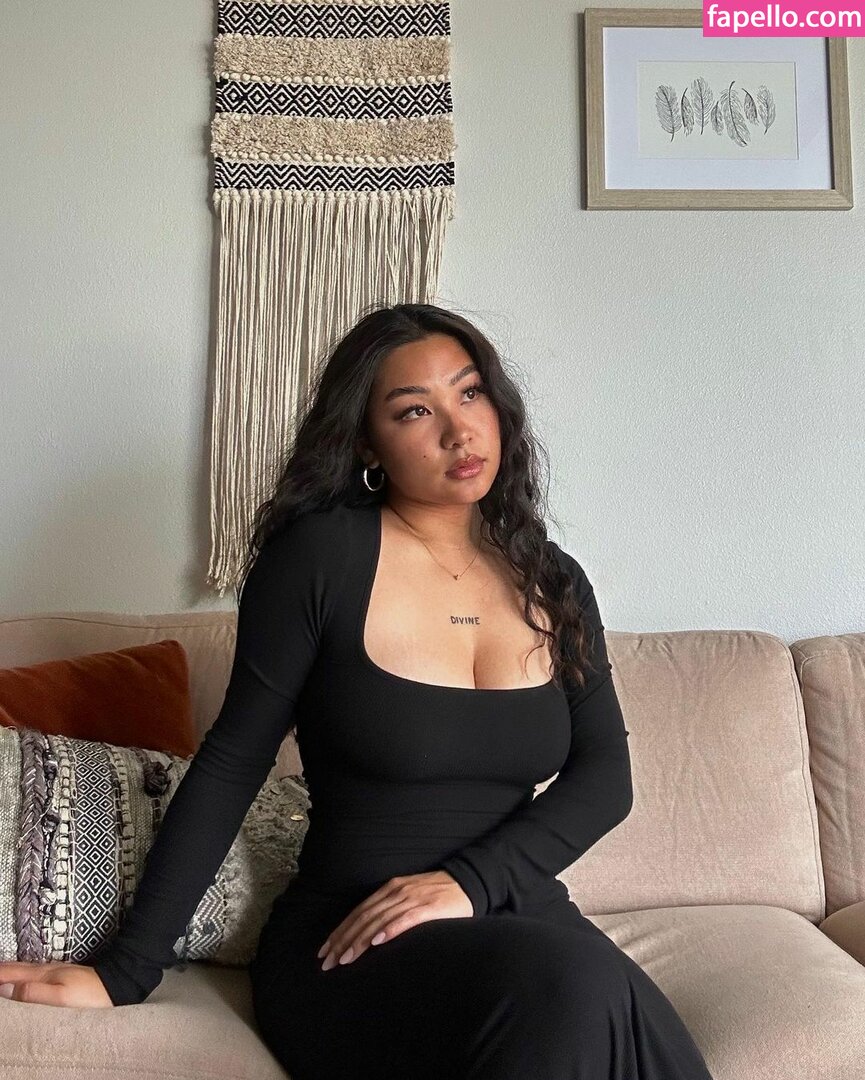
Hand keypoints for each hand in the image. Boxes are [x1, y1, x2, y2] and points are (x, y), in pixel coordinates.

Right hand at [0, 961, 113, 1007]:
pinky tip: (25, 974)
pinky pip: (35, 971)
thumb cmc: (88, 993)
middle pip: (18, 968)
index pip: (13, 974)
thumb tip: (5, 988)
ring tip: (0, 970)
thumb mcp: (59, 997)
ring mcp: (55, 971)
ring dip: (10, 969)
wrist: (113, 984)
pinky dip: (23, 972)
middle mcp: (47, 970)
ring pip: (26, 968)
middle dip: (1, 969)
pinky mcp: (62, 974)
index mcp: (43, 976)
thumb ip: (33, 993)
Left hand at [317, 870, 472, 971]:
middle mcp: (396, 891)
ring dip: (360, 940)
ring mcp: (412, 899)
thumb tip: (369, 933)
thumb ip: (391, 909)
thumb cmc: (438, 894)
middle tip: (328, 961)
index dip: (340, 931)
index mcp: (390, 889)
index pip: (358, 911)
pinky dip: (389, 930)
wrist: (468, 881)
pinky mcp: (428, 908)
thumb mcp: (409, 896)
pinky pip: (405, 920)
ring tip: (345, 958)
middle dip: (343, 940)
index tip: (325, 950)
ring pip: (378, 921)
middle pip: (363, 917)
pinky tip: (377, 942)